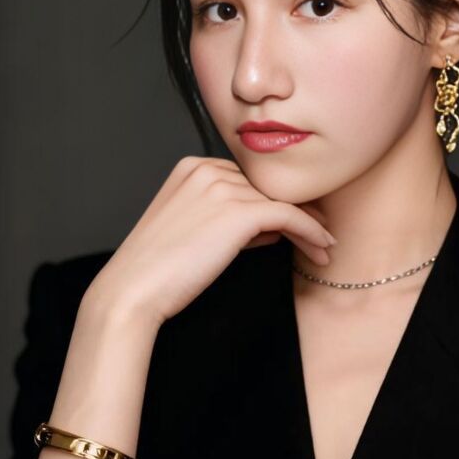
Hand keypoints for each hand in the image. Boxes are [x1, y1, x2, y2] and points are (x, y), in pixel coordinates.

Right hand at [83, 156, 336, 327]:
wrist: (135, 290)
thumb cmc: (158, 269)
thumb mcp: (191, 231)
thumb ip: (228, 218)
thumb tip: (271, 227)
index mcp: (192, 167)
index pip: (247, 181)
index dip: (274, 204)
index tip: (299, 224)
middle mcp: (208, 170)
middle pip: (267, 190)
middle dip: (296, 214)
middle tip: (320, 236)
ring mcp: (223, 188)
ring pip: (282, 203)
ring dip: (309, 228)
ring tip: (324, 250)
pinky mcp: (238, 212)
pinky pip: (289, 216)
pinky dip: (311, 232)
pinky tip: (323, 249)